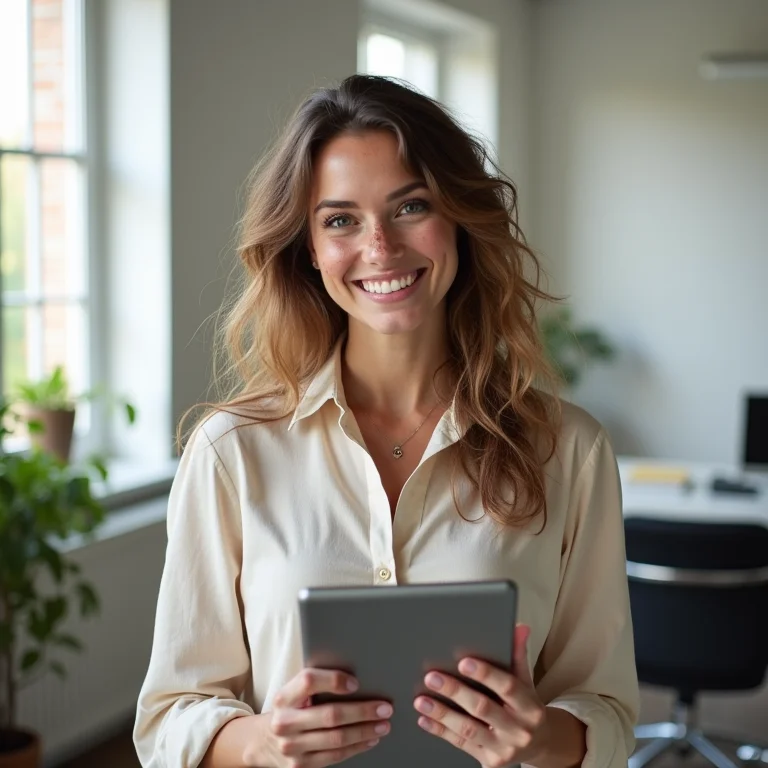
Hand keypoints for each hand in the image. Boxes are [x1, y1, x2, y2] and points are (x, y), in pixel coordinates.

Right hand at [260, 668, 392, 767]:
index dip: (334, 680)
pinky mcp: (300, 767)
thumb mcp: (294, 693)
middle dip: (362, 711)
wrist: (263, 742)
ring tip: (383, 724)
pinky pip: (335, 757)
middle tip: (384, 708)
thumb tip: (355, 681)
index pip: (309, 681)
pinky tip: (369, 739)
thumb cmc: (290, 710)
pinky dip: (356, 747)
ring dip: (365, 731)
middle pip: (330, 715)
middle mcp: (285, 722)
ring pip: (336, 739)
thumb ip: (316, 685)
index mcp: (284, 697)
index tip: (356, 682)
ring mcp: (292, 748)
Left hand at [413, 625, 549, 767]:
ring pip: (469, 729)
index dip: (485, 674)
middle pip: (483, 708)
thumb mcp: (526, 683)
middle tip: (432, 677)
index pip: (508, 686)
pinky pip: (461, 745)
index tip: (463, 662)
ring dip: (442, 714)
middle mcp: (519, 730)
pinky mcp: (489, 762)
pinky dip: (440, 731)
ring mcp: (504, 749)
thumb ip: (518, 656)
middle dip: (455, 691)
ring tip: (421, 700)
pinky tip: (425, 718)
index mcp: (530, 707)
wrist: (538, 745)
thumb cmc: (525, 707)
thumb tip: (519, 627)